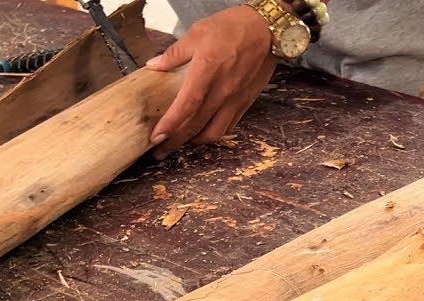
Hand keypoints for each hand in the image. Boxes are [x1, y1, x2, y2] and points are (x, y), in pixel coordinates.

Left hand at [146, 6, 276, 156]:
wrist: (268, 29)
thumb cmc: (234, 27)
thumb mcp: (198, 32)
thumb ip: (174, 53)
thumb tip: (155, 65)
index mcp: (207, 71)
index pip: (186, 106)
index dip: (170, 125)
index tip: (156, 137)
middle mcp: (222, 91)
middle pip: (196, 126)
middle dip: (175, 141)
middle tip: (160, 150)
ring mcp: (235, 99)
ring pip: (214, 133)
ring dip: (195, 141)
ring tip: (181, 142)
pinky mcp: (246, 102)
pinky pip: (228, 126)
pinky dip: (213, 133)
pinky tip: (203, 131)